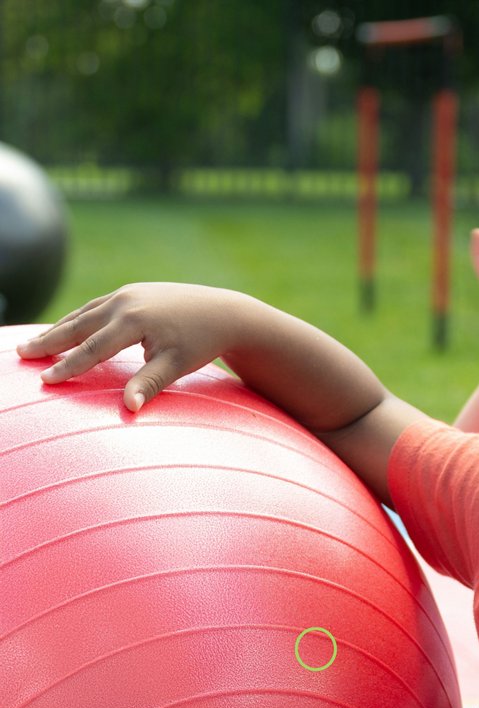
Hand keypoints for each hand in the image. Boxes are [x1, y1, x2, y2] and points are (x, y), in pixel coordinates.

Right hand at [15, 283, 244, 411]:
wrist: (224, 312)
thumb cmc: (201, 341)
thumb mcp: (176, 365)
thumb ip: (149, 385)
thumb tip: (129, 410)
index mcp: (134, 321)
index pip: (92, 349)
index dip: (68, 366)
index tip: (45, 381)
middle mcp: (125, 302)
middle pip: (78, 325)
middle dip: (49, 341)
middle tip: (20, 355)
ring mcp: (128, 293)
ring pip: (85, 313)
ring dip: (59, 328)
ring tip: (35, 344)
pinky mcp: (132, 291)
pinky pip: (97, 306)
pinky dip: (79, 318)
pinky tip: (67, 329)